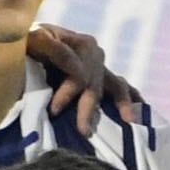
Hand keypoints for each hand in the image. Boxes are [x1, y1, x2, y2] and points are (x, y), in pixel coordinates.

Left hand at [26, 24, 136, 138]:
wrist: (29, 41)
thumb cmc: (29, 40)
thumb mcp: (36, 38)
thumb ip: (55, 50)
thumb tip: (78, 72)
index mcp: (82, 44)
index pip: (79, 74)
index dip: (67, 93)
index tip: (54, 110)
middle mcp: (95, 55)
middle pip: (95, 85)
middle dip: (88, 109)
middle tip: (83, 131)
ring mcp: (100, 67)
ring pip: (116, 86)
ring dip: (121, 104)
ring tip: (126, 121)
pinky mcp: (101, 77)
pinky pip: (121, 87)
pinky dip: (133, 98)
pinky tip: (141, 111)